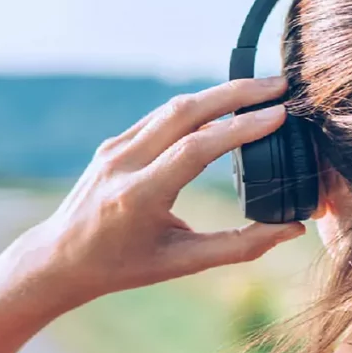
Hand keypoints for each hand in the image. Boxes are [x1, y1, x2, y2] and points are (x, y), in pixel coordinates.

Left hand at [15, 77, 305, 309]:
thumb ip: (240, 247)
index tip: (278, 115)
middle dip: (236, 93)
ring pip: (173, 108)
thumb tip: (292, 229)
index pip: (196, 148)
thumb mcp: (183, 263)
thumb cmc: (124, 267)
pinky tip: (225, 105)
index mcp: (139, 196)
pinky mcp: (114, 143)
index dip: (240, 128)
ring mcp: (114, 148)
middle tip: (278, 85)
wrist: (60, 258)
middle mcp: (123, 164)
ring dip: (218, 94)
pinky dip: (196, 107)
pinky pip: (160, 117)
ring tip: (260, 91)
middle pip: (185, 111)